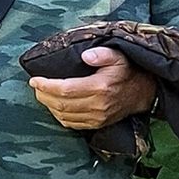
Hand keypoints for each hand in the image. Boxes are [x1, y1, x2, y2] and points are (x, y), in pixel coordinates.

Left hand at [28, 46, 156, 130]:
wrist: (144, 92)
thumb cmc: (127, 71)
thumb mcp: (118, 56)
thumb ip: (102, 54)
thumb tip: (86, 55)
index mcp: (99, 87)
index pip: (65, 90)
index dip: (46, 86)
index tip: (34, 80)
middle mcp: (97, 106)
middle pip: (61, 105)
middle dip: (43, 95)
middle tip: (35, 86)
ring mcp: (97, 118)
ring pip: (64, 116)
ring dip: (49, 106)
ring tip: (41, 94)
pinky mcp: (97, 124)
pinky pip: (72, 124)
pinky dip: (59, 116)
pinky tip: (54, 106)